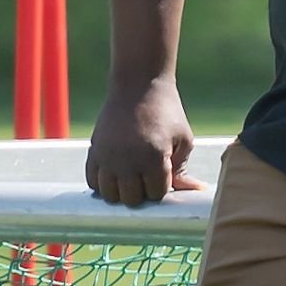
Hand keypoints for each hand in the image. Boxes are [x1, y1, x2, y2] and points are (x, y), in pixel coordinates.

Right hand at [86, 76, 202, 205]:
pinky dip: (103, 183)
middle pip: (132, 199)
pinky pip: (93, 181)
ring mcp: (108, 156)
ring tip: (131, 177)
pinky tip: (115, 173)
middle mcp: (128, 159)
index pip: (156, 194)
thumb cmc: (166, 112)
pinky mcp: (94, 150)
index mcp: (154, 157)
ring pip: (110, 195)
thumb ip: (183, 170)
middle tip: (147, 176)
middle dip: (142, 193)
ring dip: (121, 191)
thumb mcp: (182, 139)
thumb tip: (193, 192)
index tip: (164, 174)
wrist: (138, 85)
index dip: (162, 187)